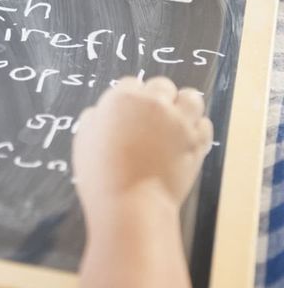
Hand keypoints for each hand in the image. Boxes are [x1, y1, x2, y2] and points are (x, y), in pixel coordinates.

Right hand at [73, 76, 213, 215]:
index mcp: (122, 99)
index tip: (126, 114)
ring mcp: (180, 121)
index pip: (129, 83)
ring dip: (183, 105)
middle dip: (155, 98)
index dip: (127, 99)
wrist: (131, 204)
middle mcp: (154, 103)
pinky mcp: (198, 141)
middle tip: (148, 119)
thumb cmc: (100, 175)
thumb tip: (101, 113)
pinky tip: (185, 139)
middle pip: (161, 85)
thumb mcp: (83, 141)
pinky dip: (196, 129)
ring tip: (174, 121)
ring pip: (190, 97)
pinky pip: (204, 124)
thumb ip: (94, 119)